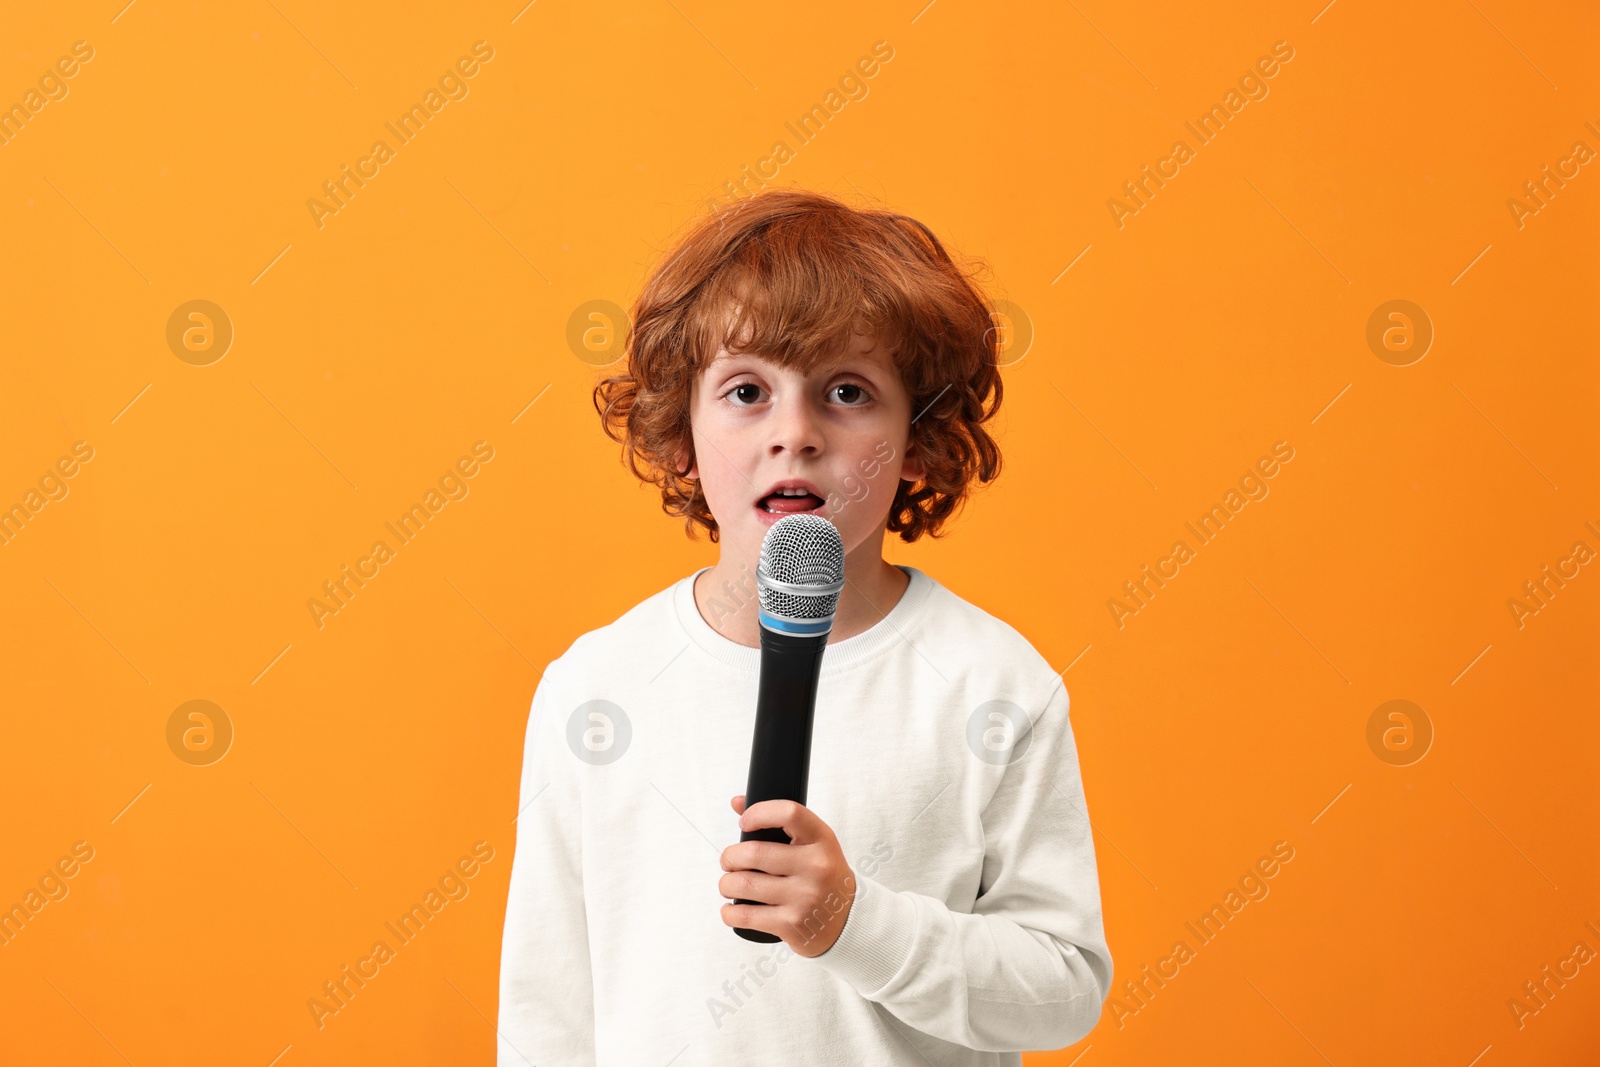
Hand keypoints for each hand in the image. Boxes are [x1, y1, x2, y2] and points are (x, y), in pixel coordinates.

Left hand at [719, 795, 855, 956]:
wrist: (847, 920)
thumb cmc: (823, 876)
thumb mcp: (813, 844)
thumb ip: (778, 821)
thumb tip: (737, 802)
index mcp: (822, 841)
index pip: (789, 813)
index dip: (759, 813)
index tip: (744, 822)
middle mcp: (816, 867)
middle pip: (754, 853)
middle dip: (730, 857)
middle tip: (729, 861)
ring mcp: (804, 897)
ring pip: (744, 884)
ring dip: (726, 884)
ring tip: (729, 884)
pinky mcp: (791, 924)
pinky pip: (745, 915)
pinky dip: (729, 912)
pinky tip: (731, 908)